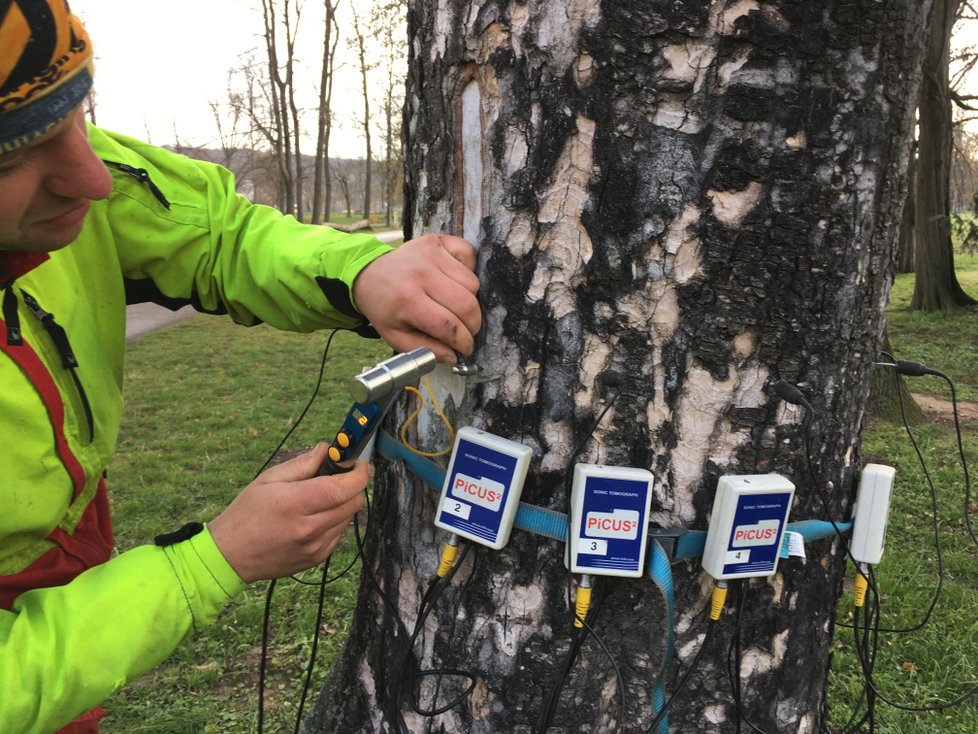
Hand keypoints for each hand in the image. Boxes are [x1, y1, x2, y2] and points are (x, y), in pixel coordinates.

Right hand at [208, 444, 366, 582]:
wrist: (231, 555)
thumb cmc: (246, 513)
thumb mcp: (268, 479)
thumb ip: (302, 463)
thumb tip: (327, 449)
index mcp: (294, 504)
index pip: (341, 488)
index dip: (358, 473)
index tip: (359, 462)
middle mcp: (308, 529)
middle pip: (352, 502)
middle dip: (352, 485)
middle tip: (339, 476)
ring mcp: (315, 547)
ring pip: (348, 518)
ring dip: (342, 503)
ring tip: (319, 498)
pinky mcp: (317, 558)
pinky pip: (339, 533)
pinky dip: (334, 520)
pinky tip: (314, 517)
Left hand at [352, 234, 480, 361]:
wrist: (369, 274)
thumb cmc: (384, 307)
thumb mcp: (395, 335)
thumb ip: (424, 349)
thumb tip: (453, 357)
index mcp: (408, 300)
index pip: (449, 325)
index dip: (463, 341)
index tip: (466, 348)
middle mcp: (421, 274)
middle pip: (467, 304)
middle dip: (473, 325)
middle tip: (467, 332)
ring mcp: (431, 254)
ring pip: (473, 283)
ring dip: (471, 300)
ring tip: (457, 306)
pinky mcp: (437, 241)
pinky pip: (470, 255)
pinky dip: (470, 270)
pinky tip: (456, 280)